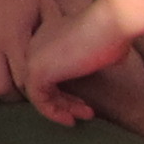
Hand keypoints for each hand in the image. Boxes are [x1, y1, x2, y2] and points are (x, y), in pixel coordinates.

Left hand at [16, 0, 128, 126]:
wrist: (110, 24)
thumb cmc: (111, 33)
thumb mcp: (95, 49)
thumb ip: (85, 59)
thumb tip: (91, 67)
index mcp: (46, 37)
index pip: (47, 70)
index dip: (63, 89)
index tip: (83, 102)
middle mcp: (34, 45)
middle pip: (41, 82)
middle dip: (63, 101)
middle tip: (84, 111)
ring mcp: (32, 58)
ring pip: (39, 92)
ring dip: (61, 109)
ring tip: (84, 116)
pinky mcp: (36, 71)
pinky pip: (38, 99)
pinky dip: (53, 112)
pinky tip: (71, 120)